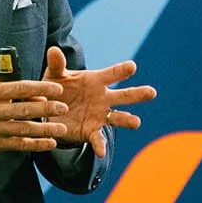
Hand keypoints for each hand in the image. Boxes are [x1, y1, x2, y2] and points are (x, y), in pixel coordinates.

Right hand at [0, 79, 67, 158]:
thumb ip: (7, 85)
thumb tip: (32, 86)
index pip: (20, 88)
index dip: (41, 88)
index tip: (57, 88)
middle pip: (25, 109)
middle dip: (46, 108)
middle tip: (63, 108)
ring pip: (25, 129)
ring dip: (45, 129)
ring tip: (62, 128)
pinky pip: (20, 145)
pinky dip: (37, 144)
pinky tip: (50, 143)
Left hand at [39, 47, 156, 157]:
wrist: (49, 112)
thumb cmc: (56, 88)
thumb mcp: (54, 75)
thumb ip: (56, 65)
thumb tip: (53, 50)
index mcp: (96, 81)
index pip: (112, 74)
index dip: (122, 70)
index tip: (132, 66)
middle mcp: (103, 98)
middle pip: (124, 95)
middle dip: (138, 94)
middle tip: (152, 92)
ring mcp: (99, 115)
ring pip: (118, 117)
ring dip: (128, 120)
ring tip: (137, 122)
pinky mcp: (91, 131)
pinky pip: (98, 139)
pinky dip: (100, 146)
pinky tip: (101, 152)